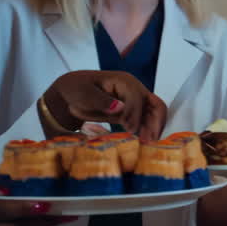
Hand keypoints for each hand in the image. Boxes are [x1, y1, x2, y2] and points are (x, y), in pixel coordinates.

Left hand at [42, 70, 167, 140]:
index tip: (129, 128)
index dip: (135, 113)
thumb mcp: (84, 93)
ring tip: (149, 144)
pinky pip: (145, 122)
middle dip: (155, 122)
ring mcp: (134, 102)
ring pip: (153, 114)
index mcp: (125, 82)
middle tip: (149, 140)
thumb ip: (101, 101)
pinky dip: (146, 131)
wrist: (71, 94)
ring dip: (153, 129)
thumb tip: (120, 108)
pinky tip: (144, 142)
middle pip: (155, 105)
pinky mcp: (131, 113)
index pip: (138, 98)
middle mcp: (134, 90)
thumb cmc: (76, 89)